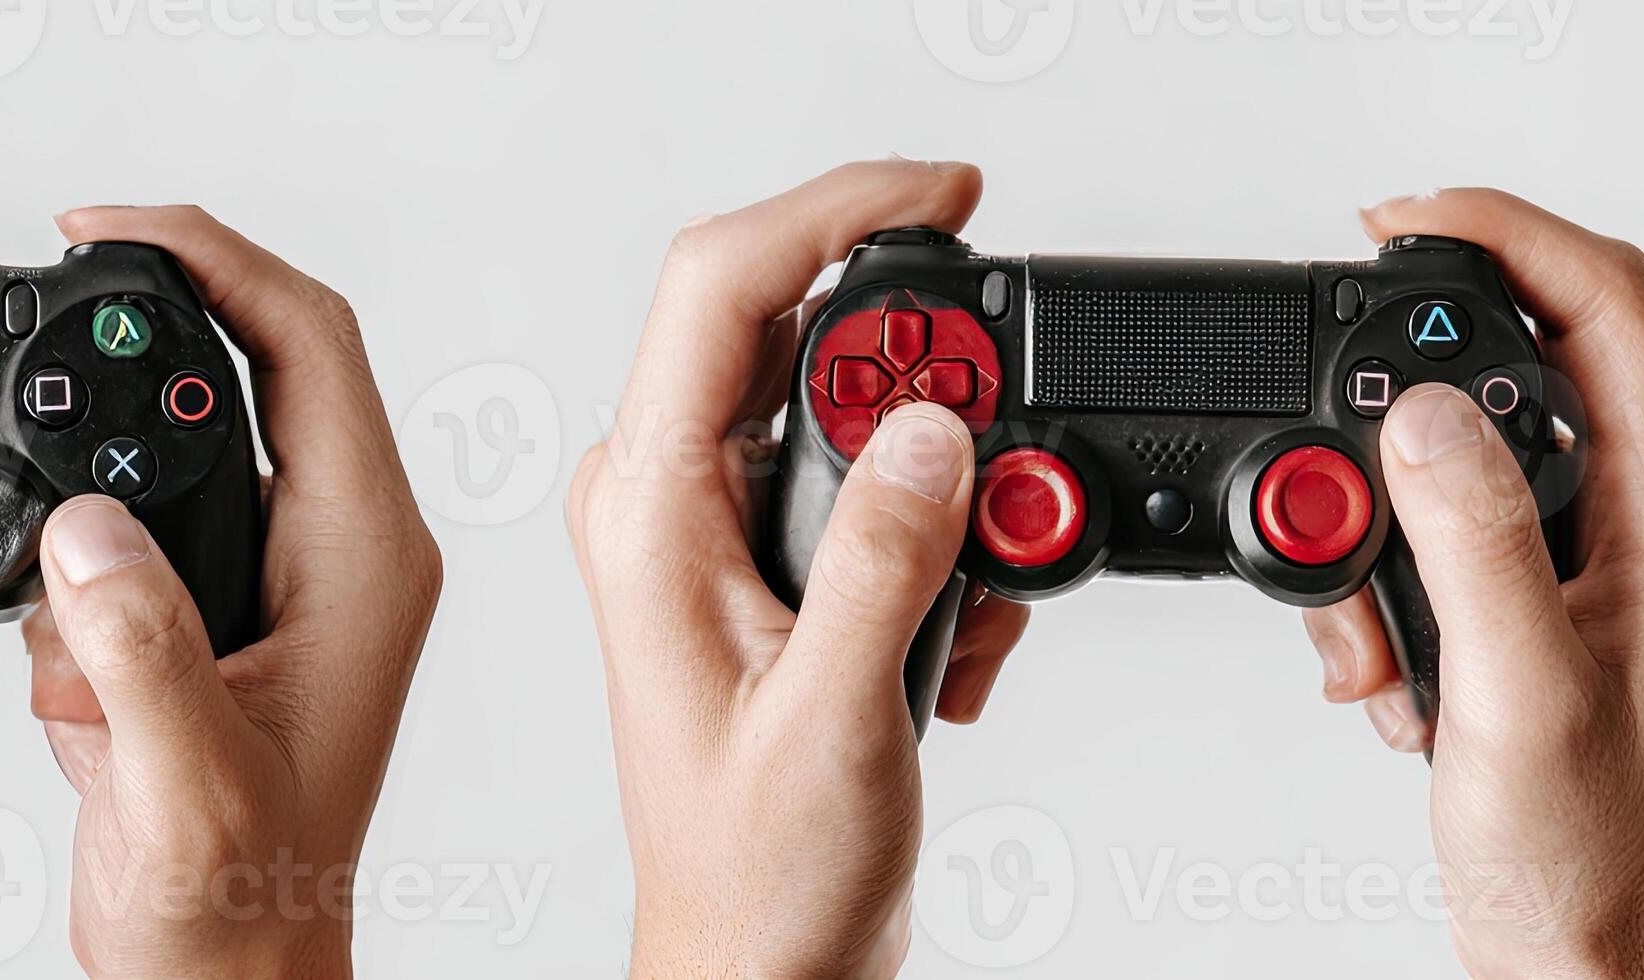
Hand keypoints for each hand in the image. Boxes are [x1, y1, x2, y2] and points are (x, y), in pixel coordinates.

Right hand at [17, 207, 442, 976]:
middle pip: (246, 371)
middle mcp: (343, 555)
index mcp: (368, 560)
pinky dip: (70, 605)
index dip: (210, 259)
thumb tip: (83, 535)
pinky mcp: (223, 622)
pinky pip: (128, 547)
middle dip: (121, 389)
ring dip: (85, 537)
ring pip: (169, 468)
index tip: (104, 226)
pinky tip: (80, 707)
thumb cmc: (239, 906)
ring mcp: (287, 587)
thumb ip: (136, 651)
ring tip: (82, 676)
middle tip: (37, 389)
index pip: (309, 342)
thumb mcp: (183, 781)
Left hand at [568, 159, 1029, 975]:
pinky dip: (947, 548)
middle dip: (929, 386)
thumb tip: (941, 426)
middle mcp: (666, 503)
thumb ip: (888, 558)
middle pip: (800, 332)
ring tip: (963, 604)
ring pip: (858, 416)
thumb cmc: (755, 876)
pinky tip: (948, 644)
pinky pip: (881, 489)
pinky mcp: (773, 568)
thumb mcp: (835, 714)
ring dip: (948, 491)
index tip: (947, 197)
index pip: (720, 285)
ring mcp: (716, 533)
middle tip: (996, 473)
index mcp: (647, 514)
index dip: (834, 209)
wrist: (759, 970)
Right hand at [1298, 190, 1643, 976]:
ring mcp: (1599, 554)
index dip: (1501, 231)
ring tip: (1368, 617)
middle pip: (1531, 347)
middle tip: (1332, 418)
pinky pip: (1449, 525)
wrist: (1580, 960)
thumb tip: (1424, 414)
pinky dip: (1386, 577)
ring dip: (1386, 509)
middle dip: (1410, 386)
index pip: (1605, 297)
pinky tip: (1382, 666)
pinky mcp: (1544, 598)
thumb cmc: (1582, 858)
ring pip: (1471, 442)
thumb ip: (1471, 542)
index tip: (1395, 223)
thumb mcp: (1514, 693)